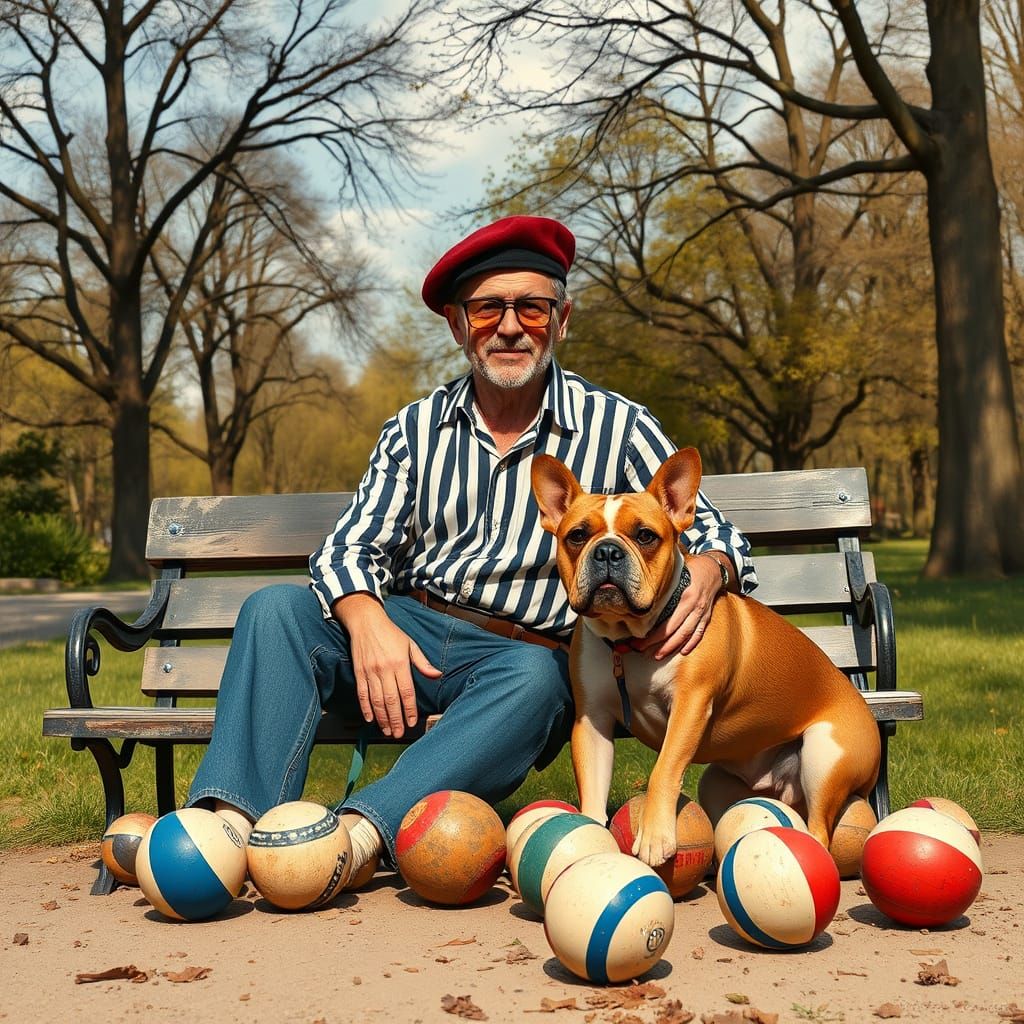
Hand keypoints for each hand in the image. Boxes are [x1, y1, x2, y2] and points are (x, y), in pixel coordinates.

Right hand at [333, 594, 441, 737]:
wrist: (366, 622)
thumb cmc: (390, 633)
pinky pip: (362, 694)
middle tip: (399, 734)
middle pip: (391, 700)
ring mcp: (370, 672)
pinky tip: (371, 719)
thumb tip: (437, 675)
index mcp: (400, 663)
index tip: (412, 722)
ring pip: (377, 700)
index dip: (410, 710)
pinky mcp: (359, 672)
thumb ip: (423, 663)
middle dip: (396, 720)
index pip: (407, 692)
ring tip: (387, 730)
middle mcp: (385, 669)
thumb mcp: (410, 645)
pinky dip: (366, 708)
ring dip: (382, 718)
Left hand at [634, 553, 723, 659]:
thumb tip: (643, 595)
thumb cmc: (692, 569)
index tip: (639, 640)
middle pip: (676, 632)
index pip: (668, 623)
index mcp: (686, 598)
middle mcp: (695, 608)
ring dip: (673, 647)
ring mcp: (702, 613)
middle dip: (659, 644)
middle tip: (643, 650)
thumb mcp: (677, 574)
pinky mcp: (707, 616)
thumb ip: (664, 586)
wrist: (714, 569)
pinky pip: (699, 633)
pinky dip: (691, 643)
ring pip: (687, 635)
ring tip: (659, 655)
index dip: (654, 635)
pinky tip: (683, 651)